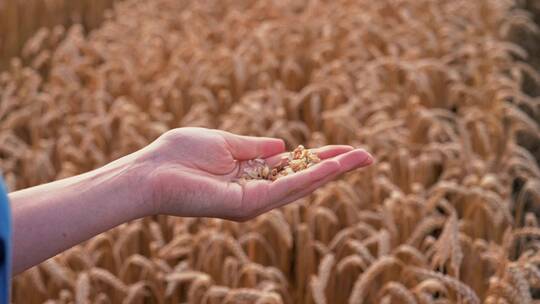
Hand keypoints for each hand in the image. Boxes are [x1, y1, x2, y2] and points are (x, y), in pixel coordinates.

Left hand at [138, 127, 373, 220]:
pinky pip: (285, 189)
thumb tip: (281, 144)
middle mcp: (257, 191)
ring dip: (332, 171)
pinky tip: (333, 166)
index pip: (294, 166)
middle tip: (367, 157)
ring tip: (360, 158)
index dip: (320, 157)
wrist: (150, 172)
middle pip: (304, 178)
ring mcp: (254, 200)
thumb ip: (254, 147)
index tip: (346, 149)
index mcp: (251, 174)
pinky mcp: (247, 205)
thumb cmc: (180, 154)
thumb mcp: (225, 143)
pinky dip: (310, 177)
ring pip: (301, 186)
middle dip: (336, 167)